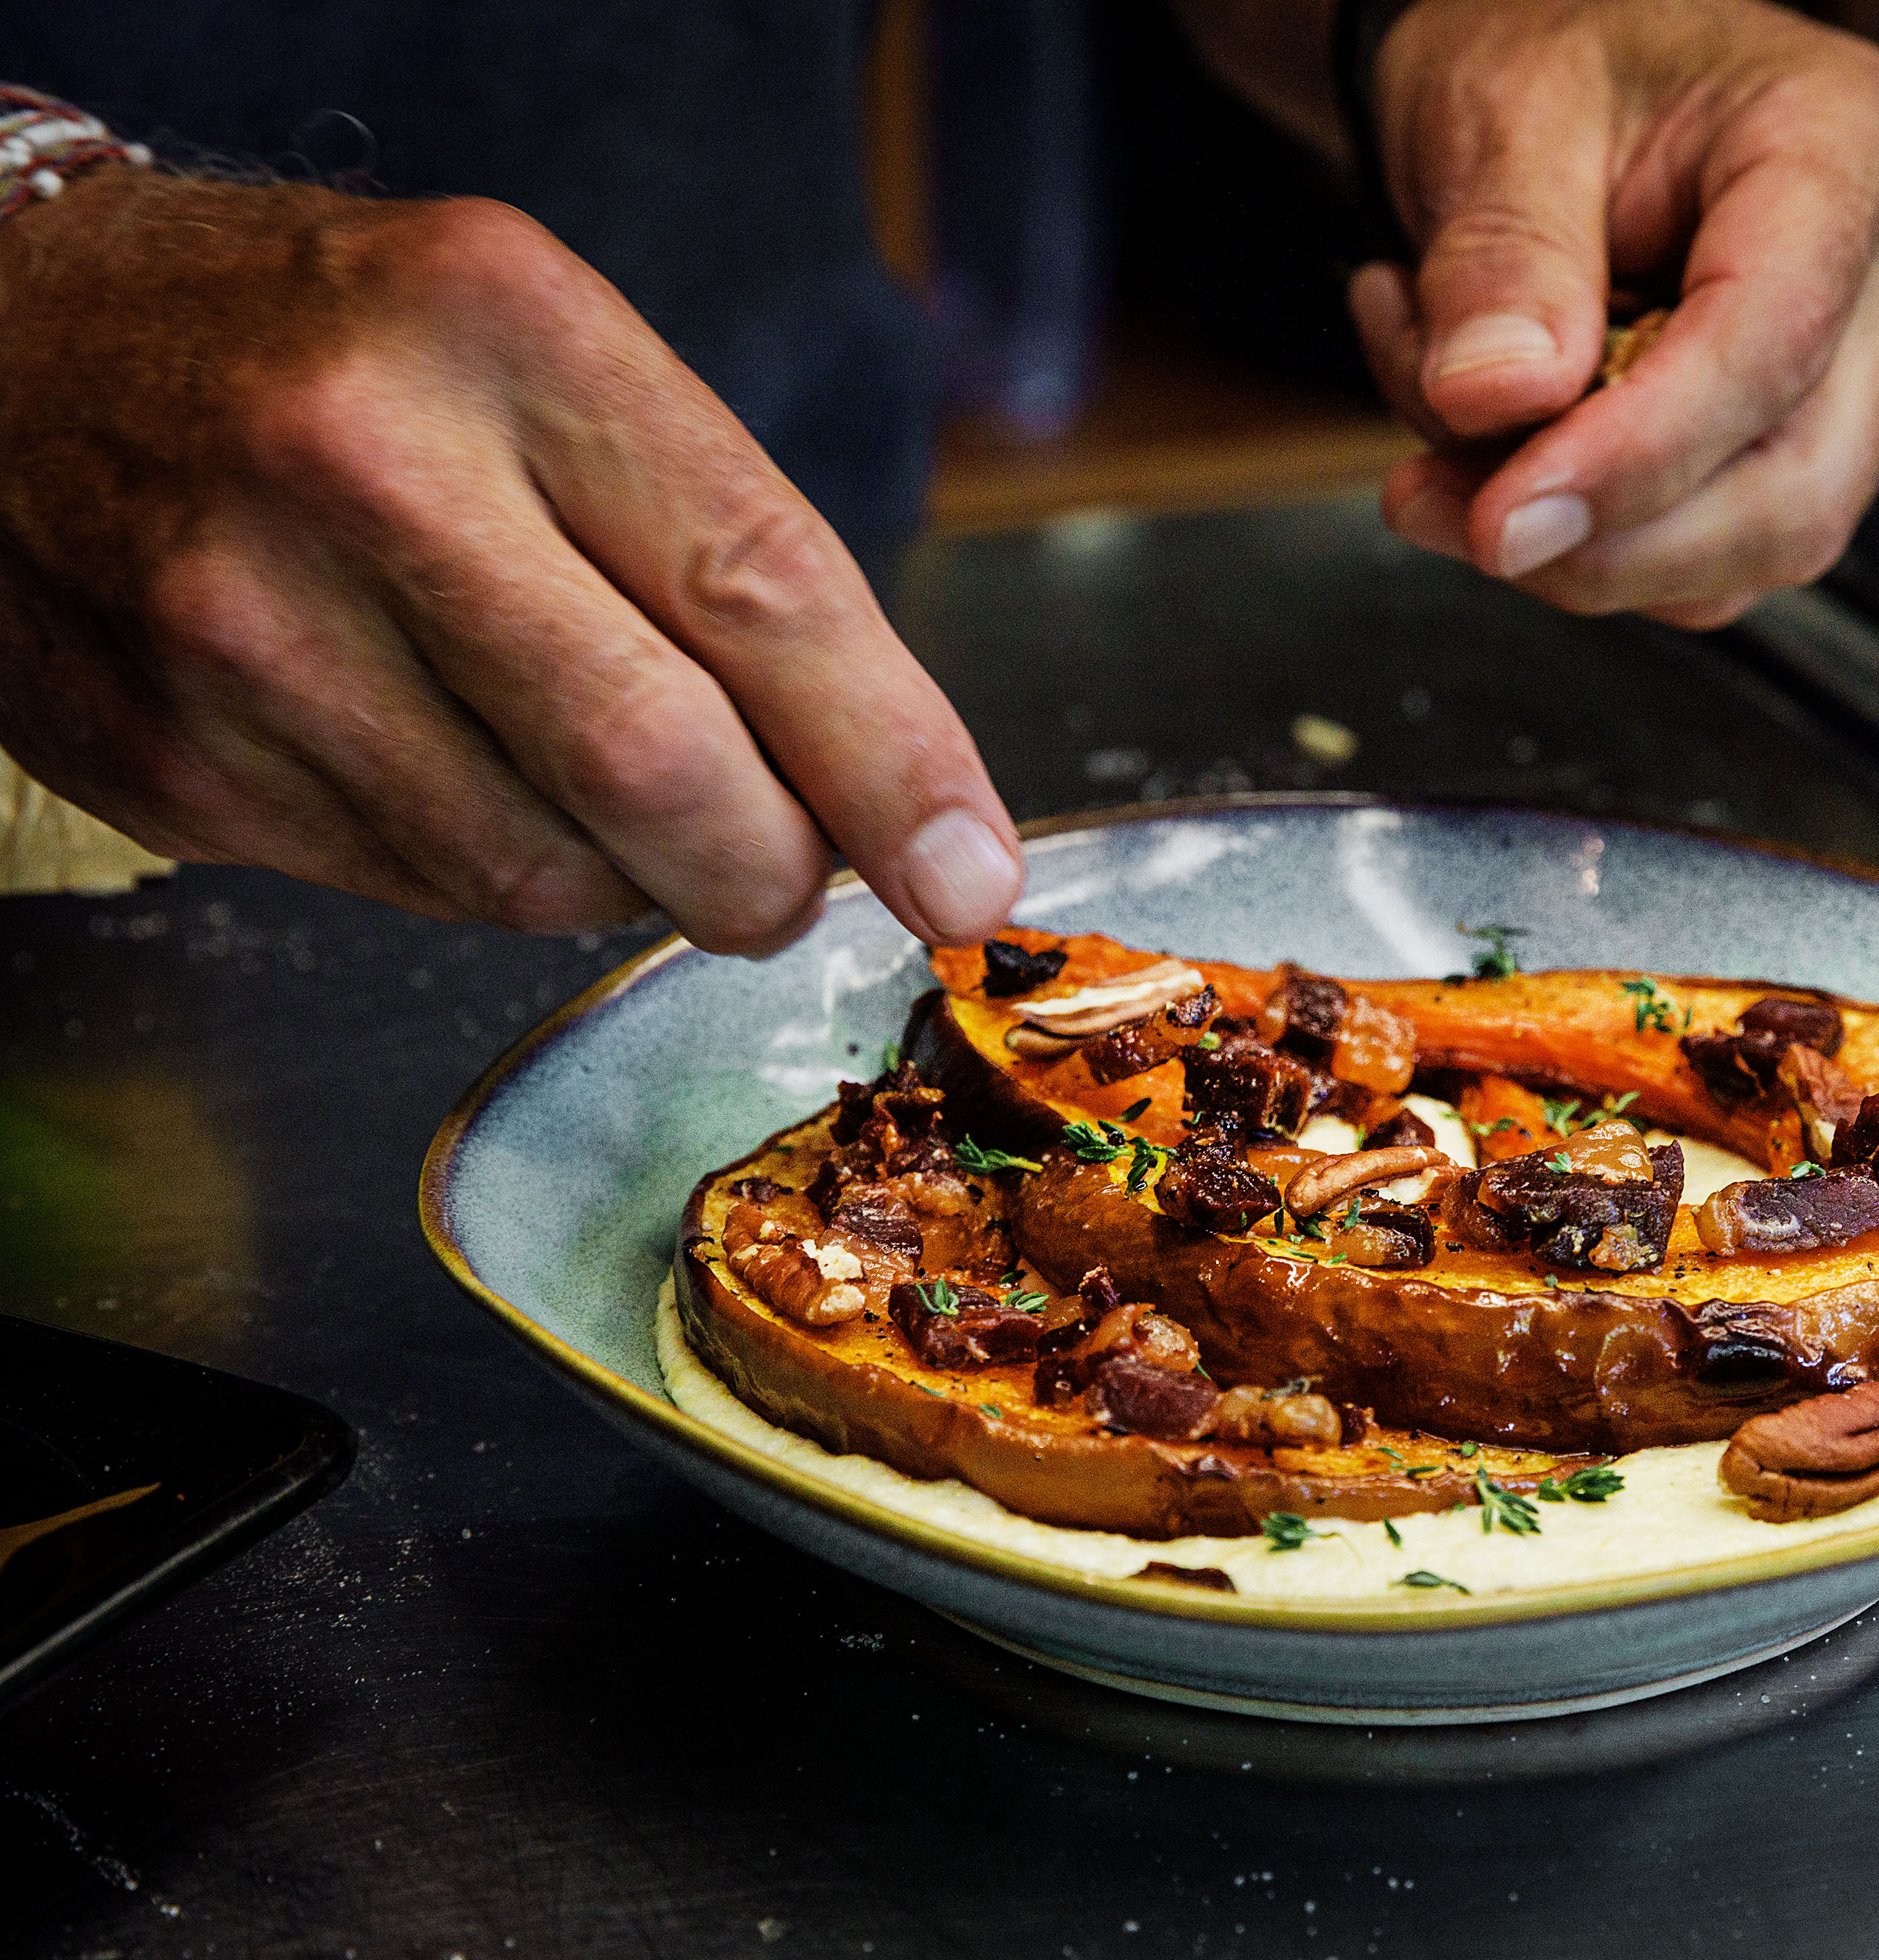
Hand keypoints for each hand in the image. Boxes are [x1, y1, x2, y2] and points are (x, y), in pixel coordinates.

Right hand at [0, 169, 1022, 953]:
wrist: (18, 344)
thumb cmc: (337, 356)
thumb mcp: (545, 362)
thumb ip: (725, 557)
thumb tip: (899, 805)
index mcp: (503, 329)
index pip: (762, 591)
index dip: (894, 765)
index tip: (970, 875)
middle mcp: (361, 469)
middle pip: (661, 771)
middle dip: (774, 867)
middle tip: (794, 870)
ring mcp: (244, 627)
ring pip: (548, 873)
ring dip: (631, 873)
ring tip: (589, 769)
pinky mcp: (178, 762)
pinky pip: (427, 897)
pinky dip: (503, 872)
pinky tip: (462, 768)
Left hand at [1350, 0, 1878, 628]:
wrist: (1555, 89)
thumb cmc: (1558, 62)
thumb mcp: (1500, 111)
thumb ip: (1502, 256)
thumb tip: (1497, 399)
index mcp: (1847, 145)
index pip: (1773, 345)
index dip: (1635, 456)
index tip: (1506, 515)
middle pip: (1785, 493)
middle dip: (1594, 538)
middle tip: (1428, 495)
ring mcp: (1852, 381)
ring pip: (1734, 557)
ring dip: (1562, 542)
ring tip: (1435, 404)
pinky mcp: (1788, 456)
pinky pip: (1688, 564)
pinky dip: (1570, 537)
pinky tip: (1488, 437)